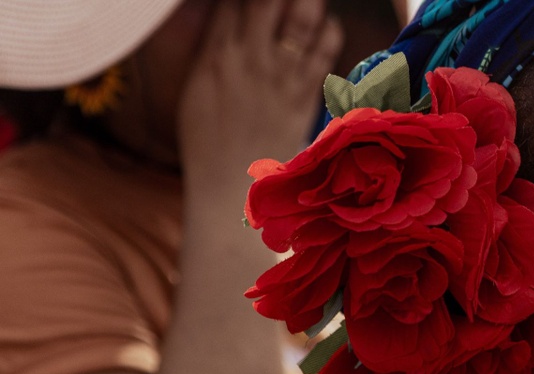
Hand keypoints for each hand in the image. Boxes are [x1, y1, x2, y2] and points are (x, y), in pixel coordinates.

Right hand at [178, 0, 342, 184]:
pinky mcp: (303, 98)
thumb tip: (221, 18)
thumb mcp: (194, 88)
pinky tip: (329, 24)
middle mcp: (248, 61)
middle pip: (268, 1)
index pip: (233, 1)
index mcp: (215, 56)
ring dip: (308, 2)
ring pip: (300, 21)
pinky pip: (324, 56)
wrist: (227, 187)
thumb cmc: (206, 140)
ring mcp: (279, 79)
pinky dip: (330, 32)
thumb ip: (209, 50)